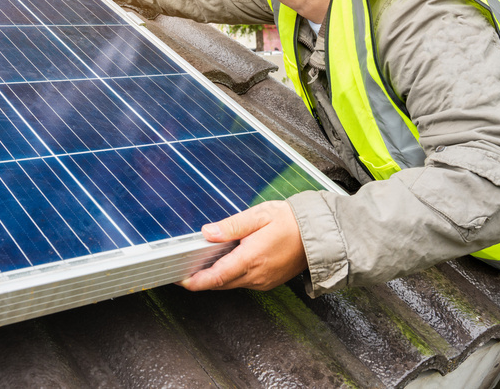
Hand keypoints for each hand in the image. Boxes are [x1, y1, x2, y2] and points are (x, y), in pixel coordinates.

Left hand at [178, 200, 307, 291]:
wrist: (320, 234)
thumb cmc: (292, 222)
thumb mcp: (259, 216)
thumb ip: (231, 226)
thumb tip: (207, 233)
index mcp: (252, 258)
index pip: (216, 277)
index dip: (195, 280)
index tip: (180, 278)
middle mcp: (257, 275)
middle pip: (220, 283)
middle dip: (202, 277)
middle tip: (186, 265)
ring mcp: (263, 281)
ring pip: (231, 283)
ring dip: (216, 275)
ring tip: (205, 259)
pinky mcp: (268, 282)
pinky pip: (243, 281)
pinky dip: (231, 274)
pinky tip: (228, 260)